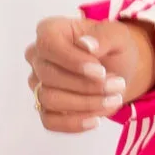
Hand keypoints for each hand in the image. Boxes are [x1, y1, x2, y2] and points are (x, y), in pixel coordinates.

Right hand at [24, 16, 154, 132]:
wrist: (118, 70)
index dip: (73, 61)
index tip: (100, 71)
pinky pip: (49, 121)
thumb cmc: (112, 48)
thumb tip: (86, 45)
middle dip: (87, 86)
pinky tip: (97, 120)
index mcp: (49, 31)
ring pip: (49, 99)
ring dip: (85, 105)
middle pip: (49, 76)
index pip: (48, 44)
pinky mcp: (45, 107)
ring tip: (114, 100)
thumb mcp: (116, 35)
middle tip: (118, 86)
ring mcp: (38, 83)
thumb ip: (104, 36)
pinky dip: (75, 123)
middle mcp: (37, 57)